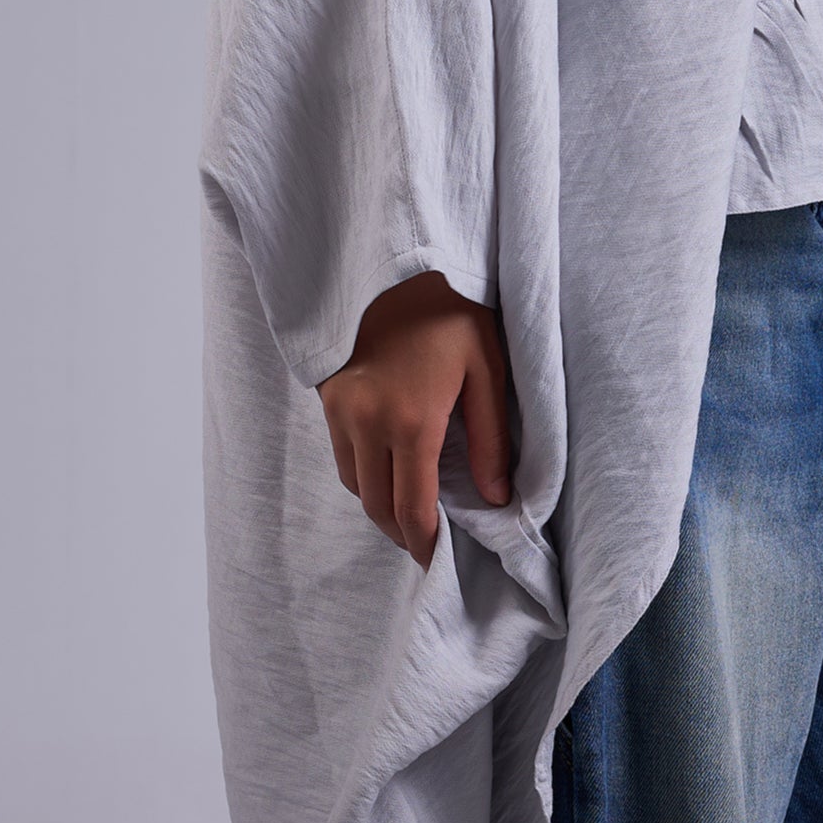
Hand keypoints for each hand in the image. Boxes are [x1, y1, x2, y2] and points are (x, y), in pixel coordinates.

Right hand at [317, 272, 511, 565]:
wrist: (395, 260)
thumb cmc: (453, 308)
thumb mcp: (487, 365)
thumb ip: (492, 437)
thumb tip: (496, 498)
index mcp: (412, 419)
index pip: (412, 509)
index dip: (425, 545)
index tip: (439, 563)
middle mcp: (367, 421)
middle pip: (377, 507)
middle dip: (403, 533)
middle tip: (429, 544)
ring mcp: (340, 408)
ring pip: (355, 484)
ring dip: (381, 505)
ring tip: (413, 510)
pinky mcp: (326, 394)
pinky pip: (342, 454)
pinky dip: (364, 474)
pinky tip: (391, 469)